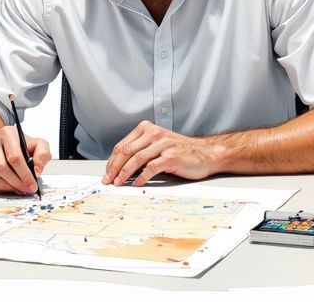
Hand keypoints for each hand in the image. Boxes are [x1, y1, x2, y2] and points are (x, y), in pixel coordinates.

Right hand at [0, 126, 50, 194]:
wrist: (5, 145)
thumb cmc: (23, 146)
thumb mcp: (38, 144)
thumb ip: (43, 154)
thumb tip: (37, 170)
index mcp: (7, 134)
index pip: (14, 157)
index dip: (25, 174)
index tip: (32, 185)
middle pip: (2, 168)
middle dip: (17, 183)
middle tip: (27, 189)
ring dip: (9, 188)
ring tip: (20, 189)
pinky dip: (1, 190)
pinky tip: (10, 188)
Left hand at [103, 120, 218, 185]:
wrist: (206, 154)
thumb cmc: (181, 151)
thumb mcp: (158, 144)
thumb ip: (141, 150)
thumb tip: (120, 168)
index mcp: (147, 129)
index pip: (122, 145)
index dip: (112, 161)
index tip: (107, 173)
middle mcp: (154, 134)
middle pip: (126, 151)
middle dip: (114, 168)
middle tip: (108, 180)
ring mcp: (163, 144)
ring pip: (136, 159)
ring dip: (124, 173)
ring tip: (119, 183)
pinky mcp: (171, 156)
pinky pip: (151, 167)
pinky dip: (142, 177)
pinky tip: (137, 183)